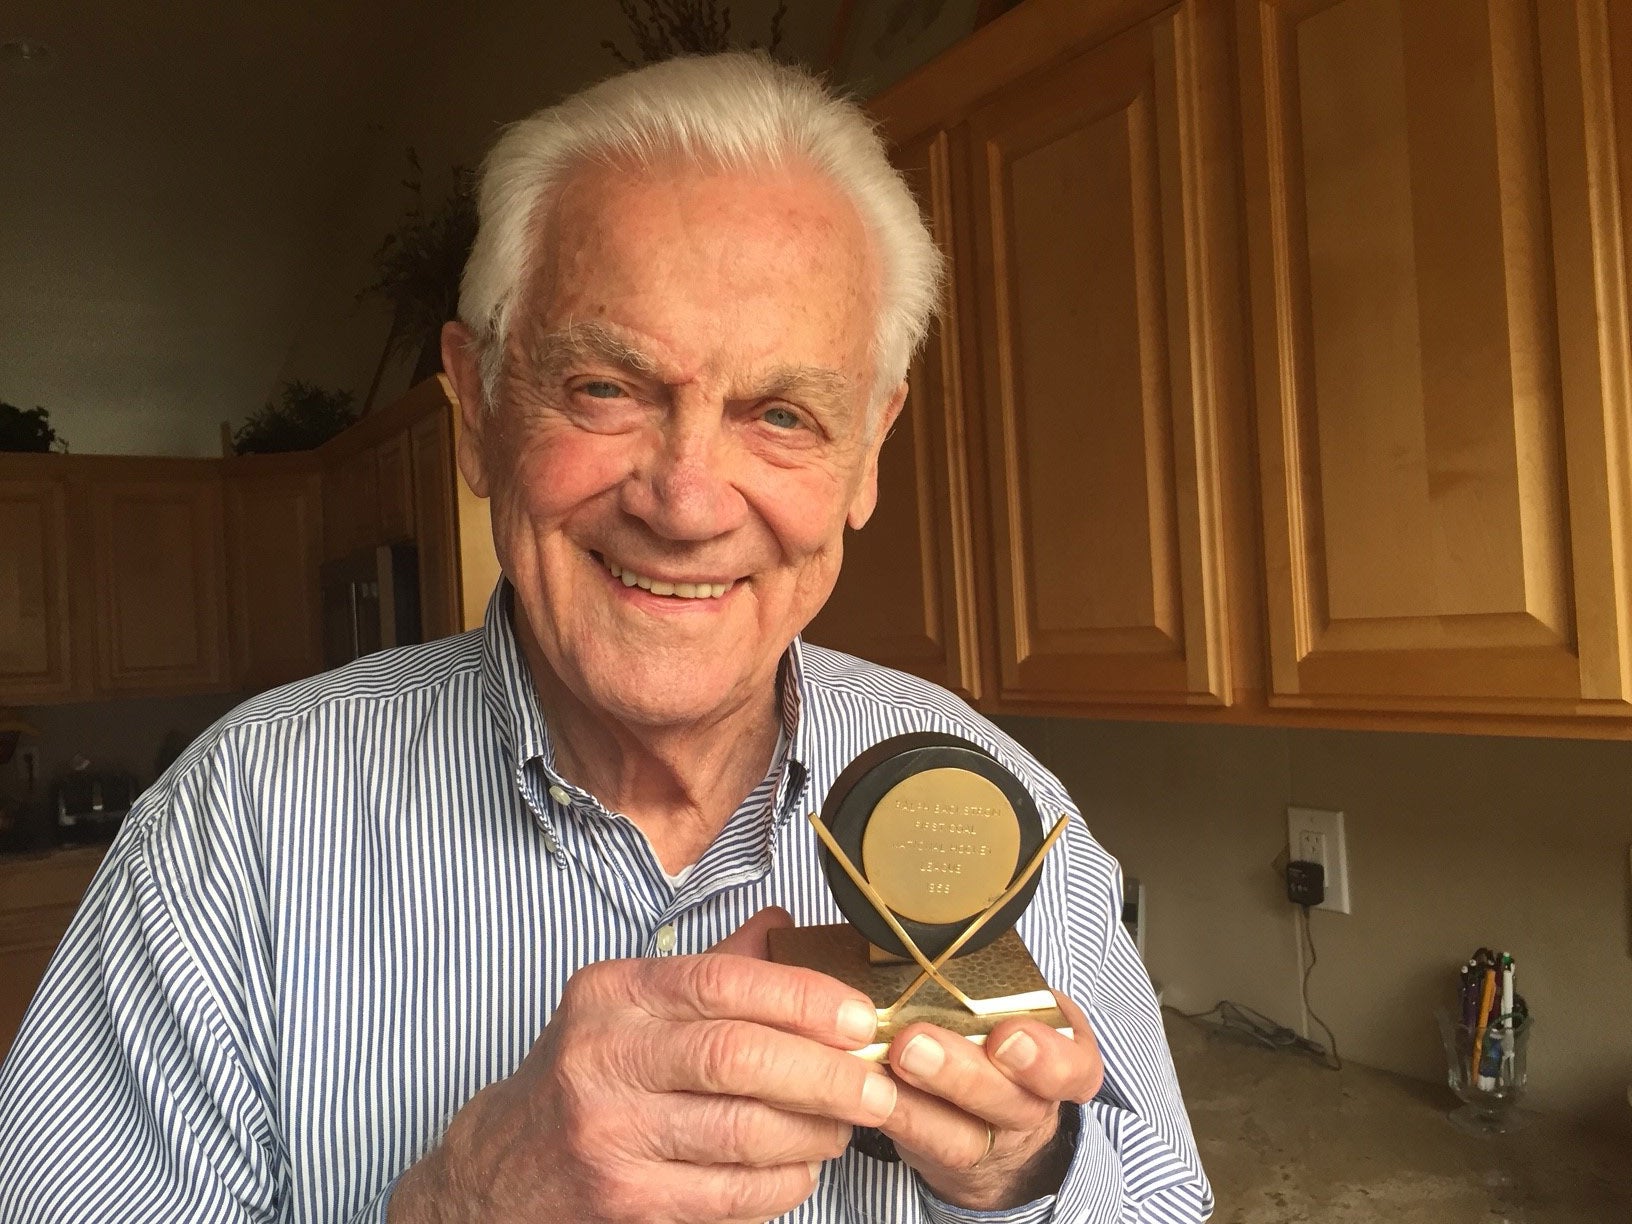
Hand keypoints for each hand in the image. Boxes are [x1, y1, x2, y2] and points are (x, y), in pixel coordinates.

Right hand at [389, 908, 896, 1223]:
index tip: (858, 1017)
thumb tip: (784, 927)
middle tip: (875, 1084)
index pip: (721, 983)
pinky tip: (801, 1167)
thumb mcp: (628, 1007)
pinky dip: (782, 1183)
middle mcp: (602, 1056)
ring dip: (814, 1132)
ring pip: (742, 1131)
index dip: (803, 999)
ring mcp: (608, 1133)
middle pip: (738, 1058)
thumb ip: (708, 972)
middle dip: (825, 1074)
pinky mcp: (622, 1200)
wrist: (499, 1170)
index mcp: (612, 994)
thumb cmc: (583, 1077)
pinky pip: (729, 1194)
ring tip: (845, 1124)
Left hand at [878, 993, 1101, 1210]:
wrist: (1000, 1114)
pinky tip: (867, 1088)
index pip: (1073, 1066)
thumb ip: (991, 973)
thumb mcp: (1018, 995)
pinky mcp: (947, 1156)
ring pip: (966, 1135)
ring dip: (920, 1098)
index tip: (1006, 1036)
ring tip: (887, 1061)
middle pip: (1012, 1102)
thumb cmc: (1000, 1027)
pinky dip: (895, 1113)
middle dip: (964, 1073)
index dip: (1045, 1057)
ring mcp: (991, 1139)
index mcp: (1062, 1055)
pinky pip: (923, 1144)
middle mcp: (1032, 1104)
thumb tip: (929, 927)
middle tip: (916, 1041)